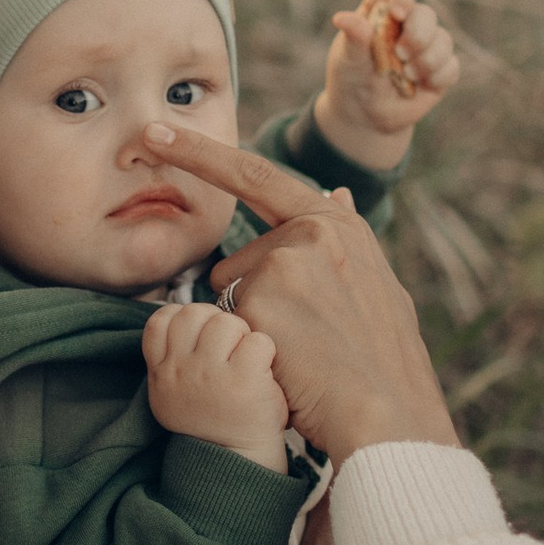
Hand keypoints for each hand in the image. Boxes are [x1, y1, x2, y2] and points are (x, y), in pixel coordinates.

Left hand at [140, 126, 457, 468]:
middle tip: (306, 339)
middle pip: (243, 257)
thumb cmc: (380, 360)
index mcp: (339, 225)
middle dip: (253, 297)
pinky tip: (290, 361)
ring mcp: (286, 260)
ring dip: (251, 321)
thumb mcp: (376, 284)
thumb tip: (337, 192)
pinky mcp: (262, 296)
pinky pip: (228, 320)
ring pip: (231, 291)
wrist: (388, 414)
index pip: (256, 176)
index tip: (155, 131)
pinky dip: (247, 343)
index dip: (199, 152)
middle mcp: (313, 230)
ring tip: (304, 351)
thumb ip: (345, 238)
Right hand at [142, 297, 289, 469]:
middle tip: (231, 349)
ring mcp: (210, 374)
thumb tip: (182, 316)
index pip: (161, 319)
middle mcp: (180, 370)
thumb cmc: (211, 424)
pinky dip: (266, 352)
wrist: (234, 465)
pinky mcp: (243, 380)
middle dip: (218, 323)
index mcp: (162, 372)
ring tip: (247, 360)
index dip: (185, 318)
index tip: (202, 336)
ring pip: (228, 322)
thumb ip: (172, 359)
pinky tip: (264, 372)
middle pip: (195, 313)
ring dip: (244, 336)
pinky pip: (258, 341)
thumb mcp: (172, 396)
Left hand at [318, 0, 460, 170]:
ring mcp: (426, 48)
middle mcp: (406, 26)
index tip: (398, 13)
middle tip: (400, 54)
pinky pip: (452, 66)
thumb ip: (353, 39)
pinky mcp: (440, 71)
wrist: (364, 117)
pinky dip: (438, 76)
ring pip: (444, 40)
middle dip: (419, 33)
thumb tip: (342, 18)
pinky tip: (419, 86)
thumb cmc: (351, 80)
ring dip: (428, 59)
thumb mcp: (348, 61)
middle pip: (425, 14)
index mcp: (380, 14)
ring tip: (407, 75)